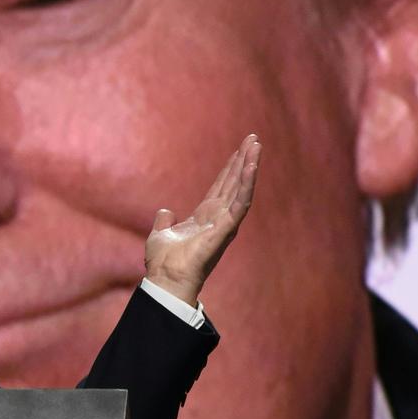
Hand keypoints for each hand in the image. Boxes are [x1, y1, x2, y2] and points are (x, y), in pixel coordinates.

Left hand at [144, 134, 260, 306]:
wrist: (165, 279)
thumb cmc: (164, 263)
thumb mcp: (161, 235)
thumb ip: (165, 221)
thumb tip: (165, 211)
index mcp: (205, 217)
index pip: (221, 187)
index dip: (230, 168)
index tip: (239, 149)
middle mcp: (218, 218)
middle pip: (234, 183)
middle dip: (244, 161)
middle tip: (254, 139)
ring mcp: (224, 223)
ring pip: (241, 190)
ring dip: (249, 167)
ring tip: (256, 146)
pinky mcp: (225, 229)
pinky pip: (240, 203)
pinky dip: (246, 184)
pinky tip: (251, 166)